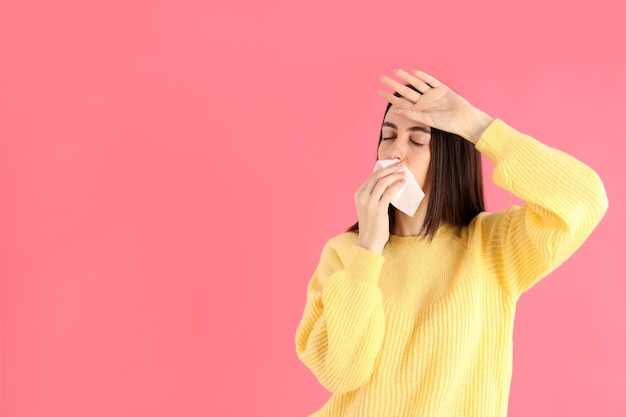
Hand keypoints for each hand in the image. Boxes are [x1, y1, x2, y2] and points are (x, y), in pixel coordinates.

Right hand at [354, 161, 405, 254]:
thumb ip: (374, 195)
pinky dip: (396, 185)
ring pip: (382, 182)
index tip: (394, 165)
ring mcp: (369, 203)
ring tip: (403, 173)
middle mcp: (361, 196)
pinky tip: (403, 183)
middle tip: (400, 164)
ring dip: (394, 175)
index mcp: (358, 194)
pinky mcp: (378, 209)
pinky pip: (389, 193)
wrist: (369, 242)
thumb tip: (388, 183)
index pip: (371, 177)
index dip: (384, 169)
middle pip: (377, 176)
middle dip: (390, 168)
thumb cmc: (372, 225)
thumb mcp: (369, 207)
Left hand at [378, 69, 493, 143]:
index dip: (390, 97)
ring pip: (416, 84)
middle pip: (405, 91)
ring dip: (406, 77)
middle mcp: (424, 102)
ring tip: (396, 71)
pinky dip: (423, 76)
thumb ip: (412, 114)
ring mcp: (432, 95)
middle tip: (381, 78)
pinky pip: (431, 81)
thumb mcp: (427, 119)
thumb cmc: (447, 123)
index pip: (401, 102)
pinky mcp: (442, 89)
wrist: (464, 120)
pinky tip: (415, 72)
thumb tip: (396, 110)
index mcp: (418, 110)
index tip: (379, 92)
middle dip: (393, 84)